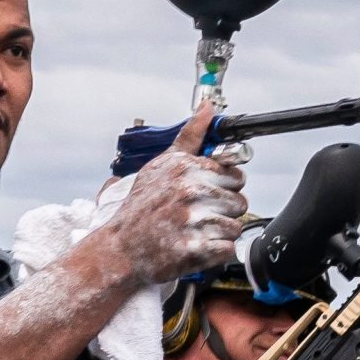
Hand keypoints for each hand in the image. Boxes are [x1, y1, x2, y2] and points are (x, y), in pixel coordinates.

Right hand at [101, 102, 245, 283]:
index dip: (224, 188)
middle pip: (239, 201)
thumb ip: (190, 137)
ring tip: (193, 231)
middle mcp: (190, 191)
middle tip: (197, 216)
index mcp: (185, 168)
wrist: (120, 248)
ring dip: (219, 232)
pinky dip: (216, 252)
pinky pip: (229, 248)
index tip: (208, 194)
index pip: (235, 175)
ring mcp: (193, 220)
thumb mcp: (161, 165)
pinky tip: (196, 246)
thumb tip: (207, 107)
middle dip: (223, 211)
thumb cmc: (141, 207)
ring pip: (235, 226)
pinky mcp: (196, 248)